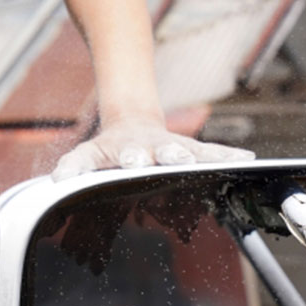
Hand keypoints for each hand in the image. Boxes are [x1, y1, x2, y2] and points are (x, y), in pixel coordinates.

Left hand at [52, 116, 254, 180]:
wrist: (132, 124)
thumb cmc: (109, 150)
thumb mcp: (87, 154)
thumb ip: (73, 166)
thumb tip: (57, 181)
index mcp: (126, 150)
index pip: (127, 154)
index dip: (132, 158)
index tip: (135, 162)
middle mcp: (154, 147)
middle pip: (164, 150)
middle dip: (171, 155)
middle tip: (179, 159)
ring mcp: (175, 147)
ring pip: (192, 151)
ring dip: (204, 158)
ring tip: (223, 162)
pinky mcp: (193, 150)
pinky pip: (213, 152)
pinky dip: (228, 156)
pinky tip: (248, 160)